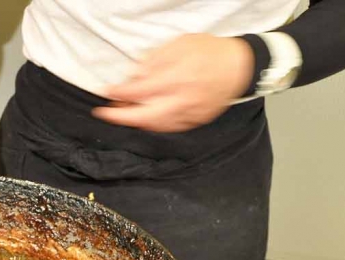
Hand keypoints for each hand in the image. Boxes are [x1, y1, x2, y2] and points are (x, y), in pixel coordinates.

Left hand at [92, 34, 253, 132]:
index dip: (120, 93)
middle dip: (121, 117)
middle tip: (104, 114)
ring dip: (136, 122)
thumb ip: (155, 60)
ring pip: (157, 125)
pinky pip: (170, 127)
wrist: (240, 67)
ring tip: (122, 115)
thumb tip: (134, 74)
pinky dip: (154, 125)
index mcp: (178, 78)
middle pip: (146, 116)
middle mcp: (184, 100)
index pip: (141, 90)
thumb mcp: (179, 45)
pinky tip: (144, 118)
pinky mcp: (197, 121)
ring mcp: (191, 114)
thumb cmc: (210, 52)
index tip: (106, 92)